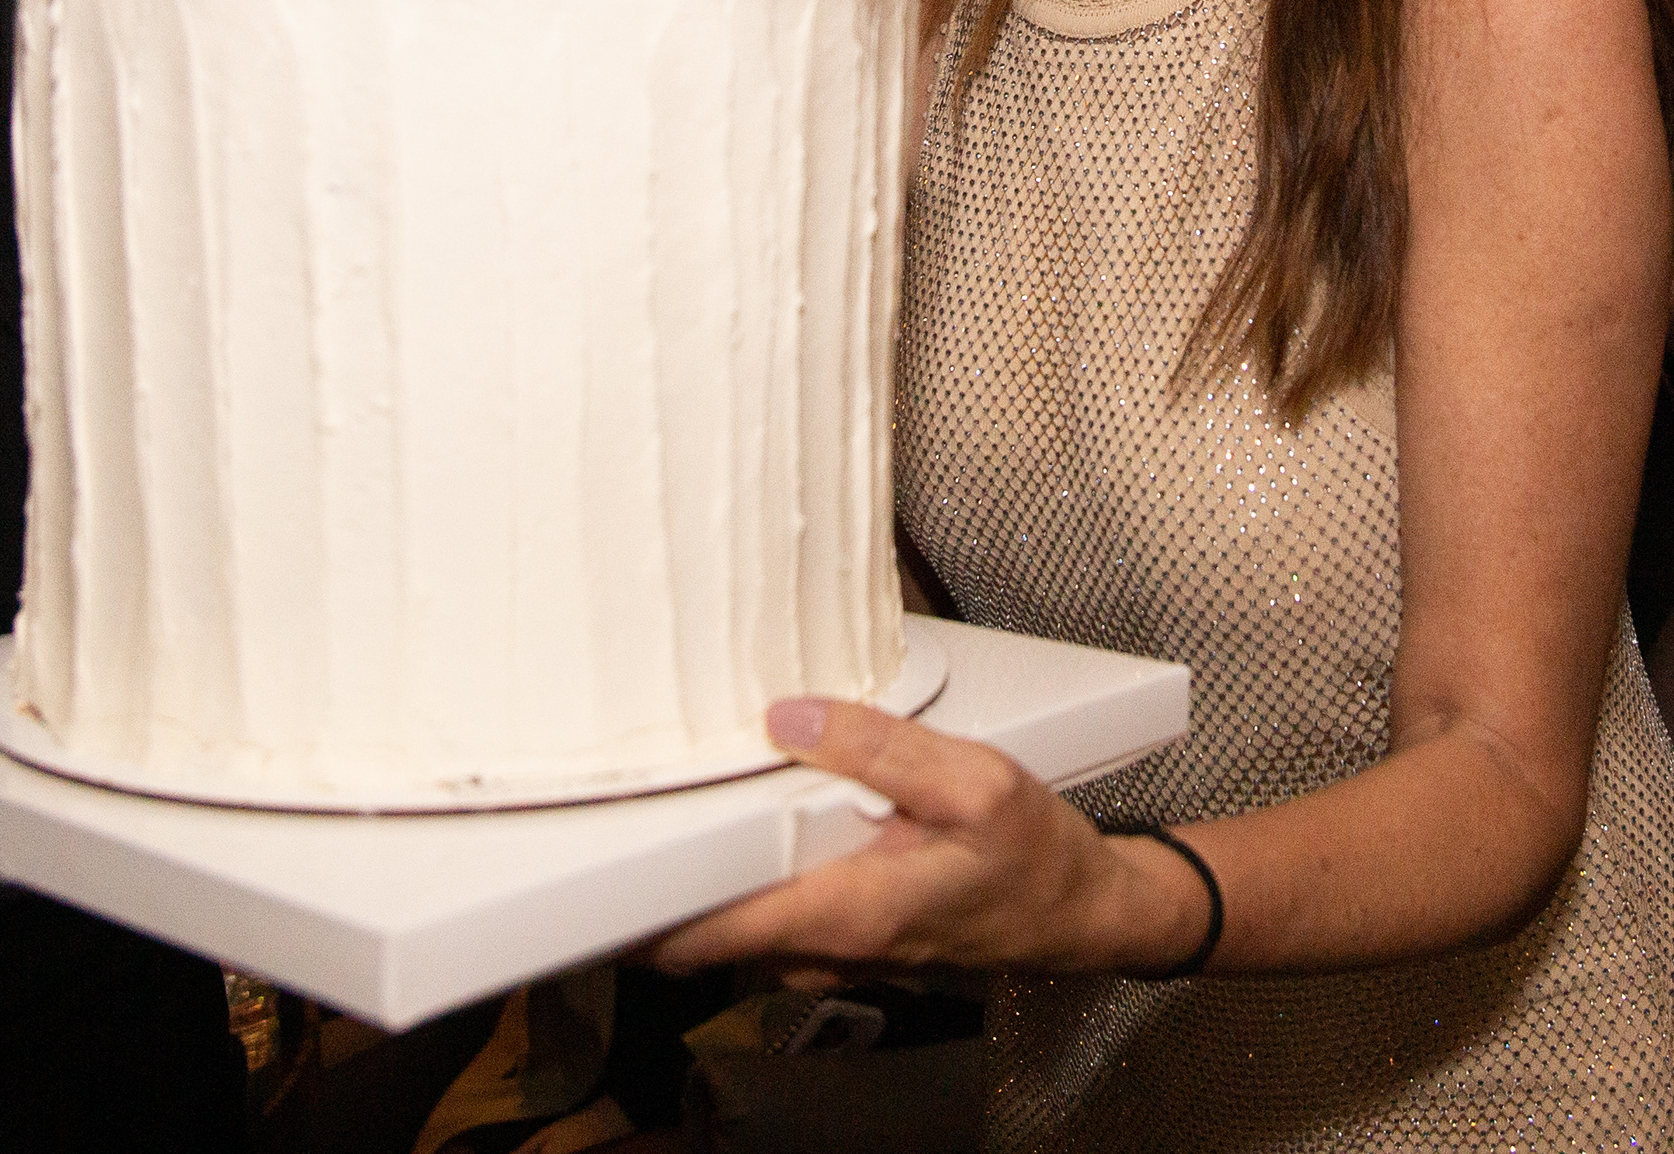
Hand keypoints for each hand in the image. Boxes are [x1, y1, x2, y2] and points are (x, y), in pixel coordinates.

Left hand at [649, 699, 1209, 985]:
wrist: (1084, 915)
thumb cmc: (1039, 859)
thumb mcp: (976, 782)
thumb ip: (880, 748)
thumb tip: (789, 717)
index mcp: (845, 915)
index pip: (701, 935)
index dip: (634, 908)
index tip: (589, 862)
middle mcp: (824, 951)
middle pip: (700, 932)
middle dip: (660, 877)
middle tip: (625, 803)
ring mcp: (832, 956)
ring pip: (733, 927)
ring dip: (707, 877)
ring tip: (687, 801)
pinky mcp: (844, 944)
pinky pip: (771, 919)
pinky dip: (750, 880)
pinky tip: (761, 825)